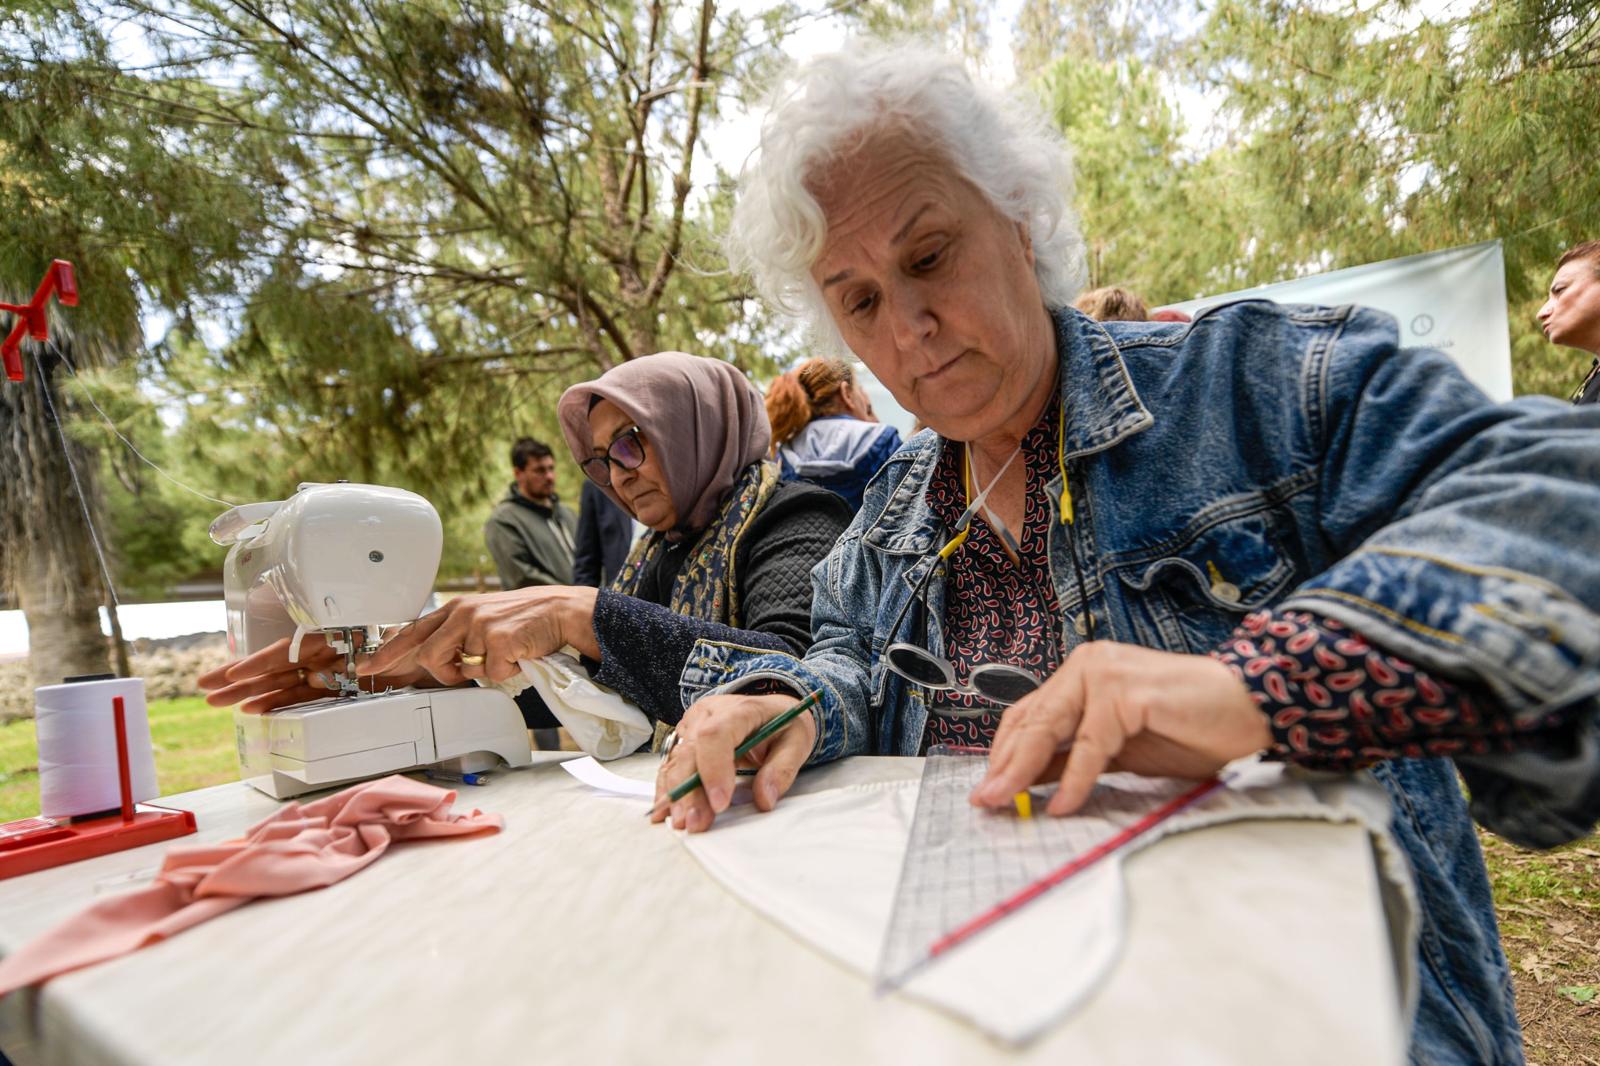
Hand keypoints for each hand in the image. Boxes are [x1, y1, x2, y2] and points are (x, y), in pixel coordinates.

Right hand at [197, 635, 426, 713]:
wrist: (436, 656)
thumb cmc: (420, 643)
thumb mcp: (407, 642)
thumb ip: (387, 650)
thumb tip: (369, 663)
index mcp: (336, 637)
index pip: (290, 650)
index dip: (262, 663)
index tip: (236, 674)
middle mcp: (326, 654)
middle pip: (276, 667)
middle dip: (239, 678)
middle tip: (205, 688)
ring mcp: (327, 672)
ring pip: (281, 683)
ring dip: (249, 693)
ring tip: (217, 702)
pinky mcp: (335, 689)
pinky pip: (300, 697)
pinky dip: (276, 704)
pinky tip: (254, 710)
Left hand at [359, 586, 599, 685]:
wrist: (560, 610)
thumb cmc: (525, 619)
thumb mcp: (484, 617)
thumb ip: (459, 634)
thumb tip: (442, 660)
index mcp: (456, 608)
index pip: (412, 631)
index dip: (387, 651)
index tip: (367, 667)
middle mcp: (462, 613)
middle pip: (429, 656)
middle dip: (445, 673)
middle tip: (465, 673)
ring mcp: (479, 626)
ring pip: (463, 669)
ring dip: (484, 670)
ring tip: (505, 653)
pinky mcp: (497, 640)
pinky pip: (491, 674)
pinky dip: (507, 672)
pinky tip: (519, 654)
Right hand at [652, 691, 816, 832]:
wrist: (771, 710)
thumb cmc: (783, 725)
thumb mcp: (797, 742)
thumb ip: (782, 770)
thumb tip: (765, 799)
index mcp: (739, 709)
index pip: (716, 735)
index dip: (713, 770)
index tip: (720, 804)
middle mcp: (708, 713)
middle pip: (690, 751)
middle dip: (689, 791)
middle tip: (695, 823)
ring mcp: (692, 724)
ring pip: (675, 760)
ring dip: (675, 795)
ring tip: (680, 823)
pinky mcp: (684, 739)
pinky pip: (670, 765)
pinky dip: (666, 790)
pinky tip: (664, 812)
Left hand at [971, 642, 1269, 815]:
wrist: (1248, 711)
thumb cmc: (1190, 729)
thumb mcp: (1118, 751)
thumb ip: (1072, 758)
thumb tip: (1028, 782)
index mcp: (1082, 673)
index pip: (1028, 714)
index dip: (1003, 753)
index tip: (987, 788)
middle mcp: (1087, 665)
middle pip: (1031, 721)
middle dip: (1003, 766)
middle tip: (984, 801)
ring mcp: (1105, 674)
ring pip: (1050, 729)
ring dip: (1023, 772)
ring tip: (1006, 803)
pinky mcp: (1125, 692)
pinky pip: (1090, 746)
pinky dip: (1075, 780)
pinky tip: (1063, 805)